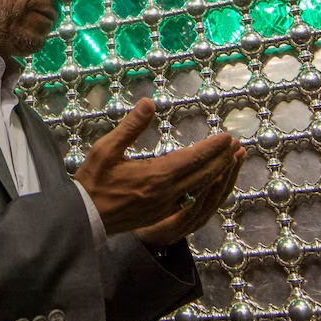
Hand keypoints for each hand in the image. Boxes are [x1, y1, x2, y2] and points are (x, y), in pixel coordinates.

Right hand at [74, 98, 238, 234]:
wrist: (83, 218)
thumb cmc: (93, 182)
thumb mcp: (106, 149)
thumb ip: (131, 126)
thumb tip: (149, 103)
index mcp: (156, 175)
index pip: (193, 158)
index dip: (212, 147)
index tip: (228, 137)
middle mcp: (166, 193)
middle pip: (203, 175)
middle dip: (222, 160)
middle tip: (238, 146)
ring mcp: (165, 206)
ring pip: (200, 189)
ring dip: (217, 174)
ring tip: (230, 162)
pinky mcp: (160, 214)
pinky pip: (191, 200)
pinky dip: (204, 188)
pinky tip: (206, 182)